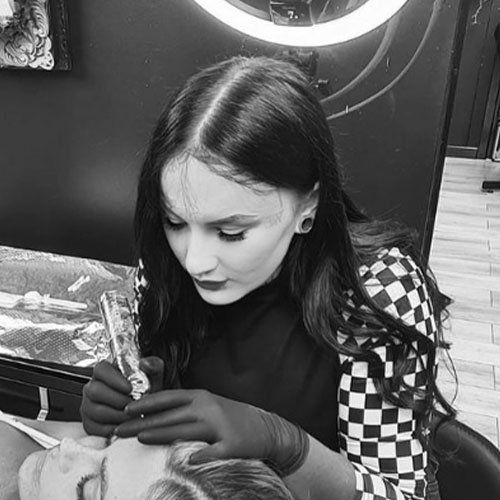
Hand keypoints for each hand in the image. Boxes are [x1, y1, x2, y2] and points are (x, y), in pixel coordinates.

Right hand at [80, 357, 164, 435]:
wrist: (146, 411)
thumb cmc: (148, 391)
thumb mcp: (154, 376)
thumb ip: (153, 366)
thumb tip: (145, 363)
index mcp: (106, 371)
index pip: (100, 369)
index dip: (113, 379)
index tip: (129, 388)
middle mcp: (93, 387)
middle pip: (95, 391)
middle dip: (117, 400)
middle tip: (133, 405)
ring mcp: (88, 406)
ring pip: (94, 411)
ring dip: (116, 415)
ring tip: (132, 416)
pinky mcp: (89, 424)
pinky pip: (94, 428)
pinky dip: (111, 429)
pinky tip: (124, 426)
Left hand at [114, 389, 308, 475]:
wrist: (265, 428)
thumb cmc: (229, 418)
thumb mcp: (207, 405)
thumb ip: (183, 408)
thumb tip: (153, 415)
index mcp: (201, 397)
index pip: (168, 397)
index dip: (146, 403)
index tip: (126, 409)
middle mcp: (208, 408)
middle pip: (171, 415)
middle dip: (144, 422)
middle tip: (121, 429)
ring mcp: (220, 426)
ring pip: (186, 430)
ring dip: (162, 434)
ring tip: (140, 437)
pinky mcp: (232, 445)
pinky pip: (212, 452)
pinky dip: (200, 456)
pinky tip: (186, 462)